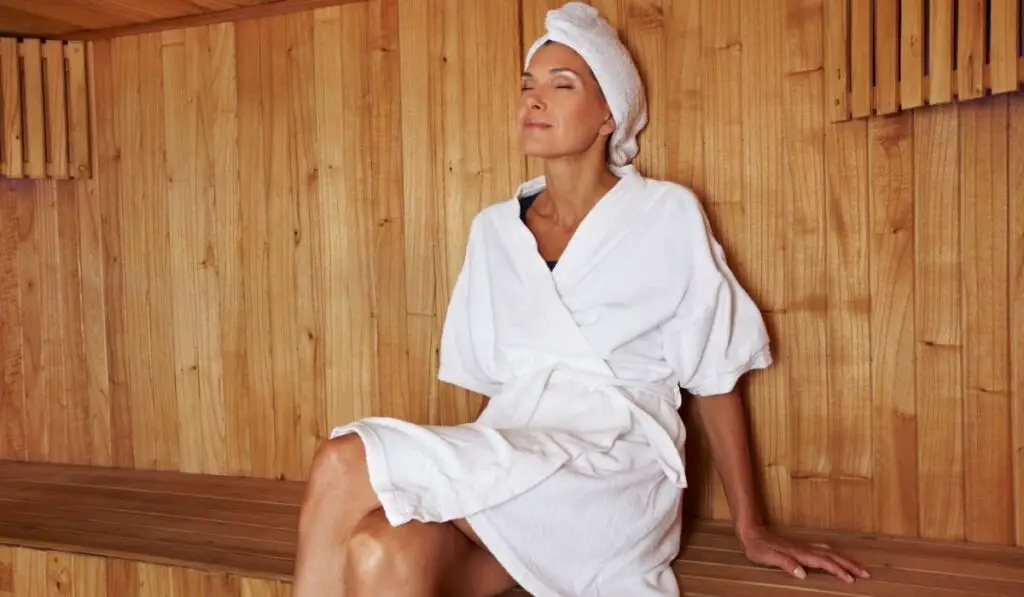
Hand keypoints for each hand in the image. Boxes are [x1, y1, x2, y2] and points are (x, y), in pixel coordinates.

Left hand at [736, 524, 870, 582]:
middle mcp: (804, 548)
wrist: (751, 532)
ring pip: (830, 552)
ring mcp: (804, 546)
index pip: (823, 562)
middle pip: (832, 556)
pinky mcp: (801, 546)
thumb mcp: (766, 557)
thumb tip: (802, 573)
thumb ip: (784, 563)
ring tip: (858, 567)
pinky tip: (836, 556)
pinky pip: (824, 550)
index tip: (851, 579)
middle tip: (866, 574)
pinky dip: (835, 554)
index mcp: (799, 553)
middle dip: (850, 565)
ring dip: (845, 559)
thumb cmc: (757, 547)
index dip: (838, 571)